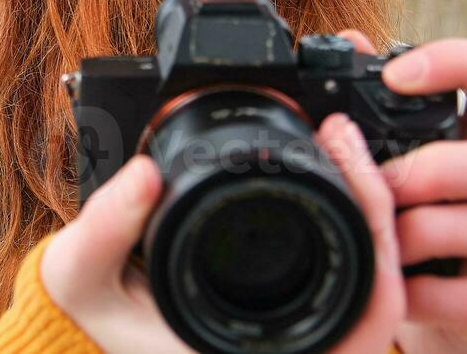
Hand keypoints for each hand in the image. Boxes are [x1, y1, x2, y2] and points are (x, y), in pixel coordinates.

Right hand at [38, 116, 412, 351]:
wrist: (90, 328)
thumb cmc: (94, 315)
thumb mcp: (81, 273)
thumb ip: (105, 228)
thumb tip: (146, 174)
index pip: (367, 310)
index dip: (375, 227)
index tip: (343, 144)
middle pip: (385, 289)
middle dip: (380, 204)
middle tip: (345, 133)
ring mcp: (299, 340)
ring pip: (373, 283)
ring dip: (368, 212)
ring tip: (339, 141)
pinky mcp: (294, 316)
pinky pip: (348, 279)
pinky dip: (350, 226)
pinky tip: (330, 174)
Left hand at [338, 31, 466, 353]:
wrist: (431, 312)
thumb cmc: (411, 217)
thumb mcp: (396, 157)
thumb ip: (373, 104)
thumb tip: (348, 40)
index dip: (463, 62)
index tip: (396, 76)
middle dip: (445, 167)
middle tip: (386, 183)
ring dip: (425, 230)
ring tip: (381, 237)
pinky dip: (425, 292)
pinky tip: (393, 288)